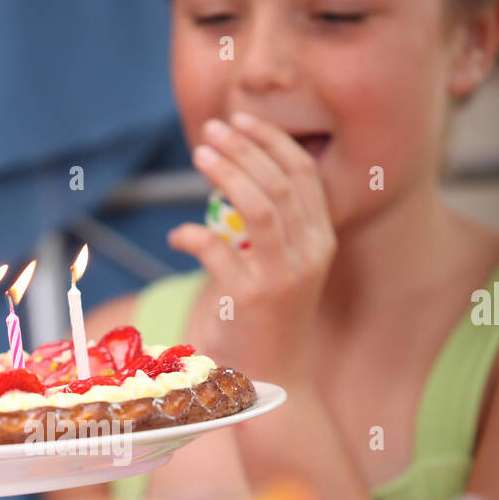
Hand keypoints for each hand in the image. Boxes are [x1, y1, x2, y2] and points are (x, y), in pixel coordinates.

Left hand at [168, 113, 336, 383]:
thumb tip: (233, 175)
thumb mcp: (281, 266)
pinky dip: (194, 236)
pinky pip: (219, 251)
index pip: (303, 174)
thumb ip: (269, 226)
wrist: (272, 378)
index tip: (241, 121)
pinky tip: (177, 236)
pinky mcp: (253, 299)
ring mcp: (284, 277)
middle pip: (280, 182)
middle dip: (243, 148)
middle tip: (210, 131)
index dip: (272, 141)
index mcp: (321, 241)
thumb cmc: (268, 318)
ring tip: (199, 154)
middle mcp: (310, 255)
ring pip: (258, 206)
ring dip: (226, 173)